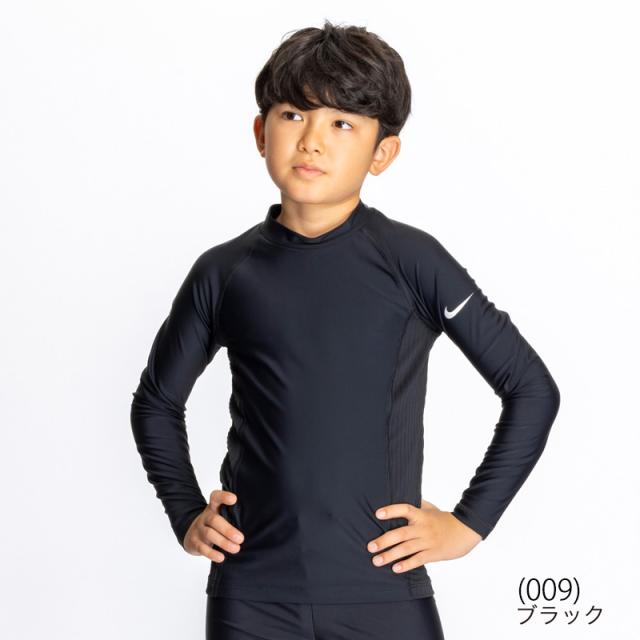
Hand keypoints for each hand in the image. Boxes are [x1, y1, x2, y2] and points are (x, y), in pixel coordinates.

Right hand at [183, 489, 244, 561]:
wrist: (192, 533)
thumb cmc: (216, 523)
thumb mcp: (222, 514)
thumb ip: (234, 514)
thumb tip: (255, 523)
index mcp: (213, 507)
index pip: (216, 497)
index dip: (223, 496)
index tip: (234, 499)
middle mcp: (205, 516)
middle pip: (214, 520)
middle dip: (228, 530)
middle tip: (241, 539)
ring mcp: (199, 529)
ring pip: (209, 534)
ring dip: (223, 542)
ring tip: (236, 549)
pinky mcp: (194, 542)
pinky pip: (202, 548)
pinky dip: (212, 554)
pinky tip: (221, 558)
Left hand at [366, 499, 482, 572]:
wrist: (466, 531)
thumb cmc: (445, 519)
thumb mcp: (430, 508)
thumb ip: (416, 504)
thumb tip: (401, 493)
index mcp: (421, 515)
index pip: (404, 509)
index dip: (391, 511)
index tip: (377, 514)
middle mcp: (423, 528)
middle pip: (401, 534)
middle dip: (384, 541)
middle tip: (370, 547)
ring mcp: (428, 541)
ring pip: (406, 549)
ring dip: (390, 555)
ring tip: (376, 560)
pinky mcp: (433, 553)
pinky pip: (418, 560)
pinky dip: (406, 565)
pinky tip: (395, 568)